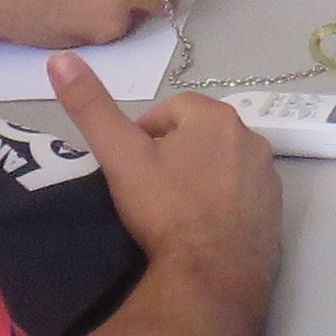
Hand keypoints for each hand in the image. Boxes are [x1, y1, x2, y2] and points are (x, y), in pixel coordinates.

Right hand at [48, 56, 280, 314]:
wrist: (212, 275)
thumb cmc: (166, 210)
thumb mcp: (120, 155)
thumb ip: (91, 107)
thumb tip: (60, 60)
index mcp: (216, 117)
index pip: (172, 109)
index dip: (144, 134)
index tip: (130, 164)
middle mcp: (251, 139)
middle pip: (200, 136)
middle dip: (174, 154)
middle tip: (149, 188)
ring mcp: (268, 178)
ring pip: (223, 165)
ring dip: (200, 177)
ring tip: (174, 210)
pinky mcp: (275, 212)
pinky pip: (243, 196)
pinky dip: (223, 203)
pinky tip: (202, 228)